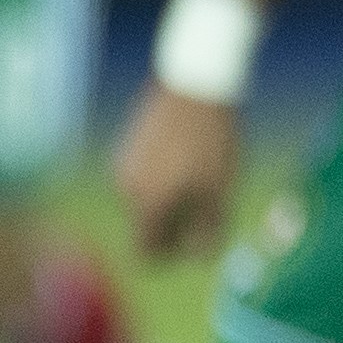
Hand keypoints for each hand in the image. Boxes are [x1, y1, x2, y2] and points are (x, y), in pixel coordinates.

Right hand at [114, 84, 243, 263]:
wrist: (194, 84)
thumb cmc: (212, 142)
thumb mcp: (219, 190)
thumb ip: (209, 228)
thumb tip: (200, 258)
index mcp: (146, 204)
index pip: (146, 251)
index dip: (170, 256)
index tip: (195, 245)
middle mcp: (125, 188)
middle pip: (147, 223)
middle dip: (175, 223)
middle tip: (211, 203)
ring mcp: (122, 163)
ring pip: (146, 197)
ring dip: (170, 196)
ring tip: (202, 171)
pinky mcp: (127, 142)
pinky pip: (144, 172)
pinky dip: (164, 173)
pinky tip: (188, 152)